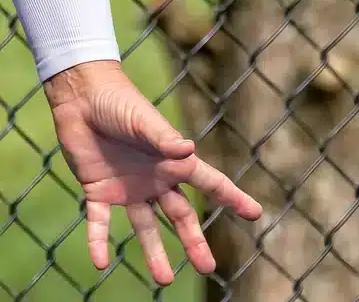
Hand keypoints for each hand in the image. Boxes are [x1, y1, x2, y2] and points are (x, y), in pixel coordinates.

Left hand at [43, 61, 262, 284]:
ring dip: (154, 253)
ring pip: (147, 228)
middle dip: (194, 241)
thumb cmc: (120, 103)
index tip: (255, 214)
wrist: (83, 98)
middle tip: (208, 267)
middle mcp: (157, 179)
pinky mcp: (98, 192)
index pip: (211, 183)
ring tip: (163, 281)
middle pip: (181, 216)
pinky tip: (100, 263)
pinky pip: (100, 223)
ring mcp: (129, 189)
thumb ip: (164, 138)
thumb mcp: (143, 120)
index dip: (233, 198)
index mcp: (174, 161)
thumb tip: (189, 150)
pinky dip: (99, 242)